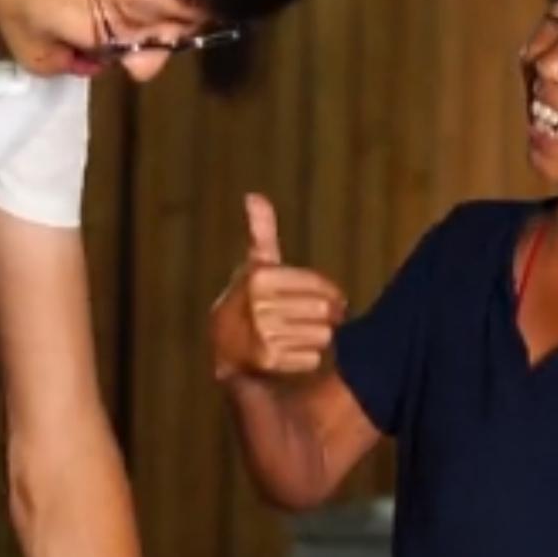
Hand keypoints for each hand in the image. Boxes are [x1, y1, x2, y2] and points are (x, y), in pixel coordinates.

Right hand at [210, 194, 346, 382]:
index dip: (331, 295)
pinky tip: (288, 357)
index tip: (329, 301)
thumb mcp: (256, 267)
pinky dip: (305, 361)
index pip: (320, 286)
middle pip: (325, 311)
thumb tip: (253, 195)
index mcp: (260, 276)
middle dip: (324, 319)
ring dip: (315, 340)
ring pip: (322, 336)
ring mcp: (262, 332)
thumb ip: (261, 233)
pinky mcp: (267, 360)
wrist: (226, 353)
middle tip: (310, 322)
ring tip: (295, 339)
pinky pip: (312, 358)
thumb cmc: (250, 304)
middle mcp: (259, 303)